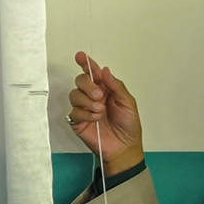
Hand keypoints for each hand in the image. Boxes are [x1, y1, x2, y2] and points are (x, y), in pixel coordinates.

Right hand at [68, 52, 143, 173]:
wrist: (124, 147)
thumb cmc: (129, 126)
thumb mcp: (128, 103)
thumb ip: (116, 86)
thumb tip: (105, 71)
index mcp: (105, 89)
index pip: (93, 73)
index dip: (86, 63)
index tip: (81, 56)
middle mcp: (93, 96)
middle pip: (80, 80)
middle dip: (88, 85)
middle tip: (99, 95)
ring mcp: (84, 108)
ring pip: (74, 94)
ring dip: (87, 100)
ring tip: (100, 110)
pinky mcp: (78, 121)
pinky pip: (74, 111)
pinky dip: (86, 114)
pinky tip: (95, 119)